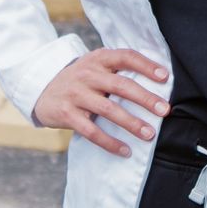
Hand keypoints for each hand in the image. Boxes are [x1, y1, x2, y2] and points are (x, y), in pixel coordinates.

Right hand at [32, 48, 168, 155]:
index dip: (146, 66)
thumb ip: (117, 70)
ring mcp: (76, 94)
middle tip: (164, 110)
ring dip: (131, 123)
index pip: (126, 57)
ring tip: (149, 134)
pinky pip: (92, 131)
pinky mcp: (67, 114)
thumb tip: (157, 83)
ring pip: (108, 109)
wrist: (41, 90)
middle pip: (121, 85)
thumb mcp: (94, 66)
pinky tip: (125, 151)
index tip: (165, 77)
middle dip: (145, 98)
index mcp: (98, 59)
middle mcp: (87, 74)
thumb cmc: (79, 80)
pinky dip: (109, 142)